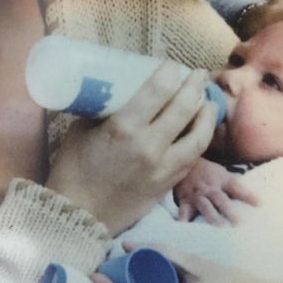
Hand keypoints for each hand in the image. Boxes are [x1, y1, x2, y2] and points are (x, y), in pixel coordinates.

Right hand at [46, 61, 216, 234]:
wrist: (78, 217)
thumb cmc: (73, 169)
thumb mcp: (82, 130)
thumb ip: (103, 110)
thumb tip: (116, 93)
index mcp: (125, 128)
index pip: (158, 90)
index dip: (170, 72)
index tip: (172, 65)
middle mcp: (150, 146)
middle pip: (184, 108)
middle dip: (195, 86)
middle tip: (198, 74)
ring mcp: (163, 168)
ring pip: (199, 136)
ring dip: (207, 115)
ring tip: (208, 102)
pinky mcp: (167, 185)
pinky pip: (192, 158)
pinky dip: (199, 140)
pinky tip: (200, 131)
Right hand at [175, 158, 258, 224]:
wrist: (185, 163)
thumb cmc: (208, 172)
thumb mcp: (222, 173)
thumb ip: (234, 186)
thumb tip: (255, 200)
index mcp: (221, 179)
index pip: (236, 187)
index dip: (248, 195)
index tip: (260, 204)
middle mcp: (210, 188)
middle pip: (220, 199)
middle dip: (230, 211)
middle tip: (240, 224)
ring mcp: (197, 195)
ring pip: (205, 207)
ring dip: (213, 218)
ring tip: (220, 230)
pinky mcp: (184, 201)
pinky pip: (184, 213)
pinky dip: (185, 222)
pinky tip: (187, 231)